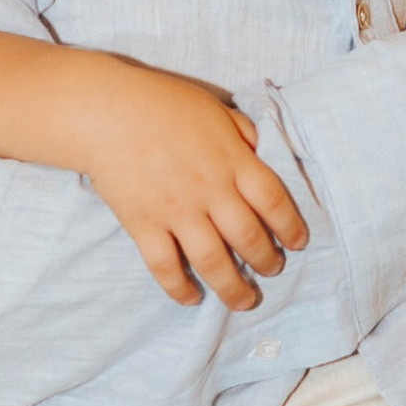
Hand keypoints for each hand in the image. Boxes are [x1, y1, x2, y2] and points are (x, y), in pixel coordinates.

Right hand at [84, 62, 308, 311]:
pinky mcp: (143, 224)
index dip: (291, 226)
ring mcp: (176, 210)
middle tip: (273, 270)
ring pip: (213, 261)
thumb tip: (263, 153)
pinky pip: (165, 266)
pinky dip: (180, 288)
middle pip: (248, 237)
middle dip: (267, 261)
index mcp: (232, 160)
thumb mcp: (215, 110)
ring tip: (244, 300)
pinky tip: (191, 298)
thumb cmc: (163, 104)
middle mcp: (209, 189)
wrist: (106, 112)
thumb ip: (243, 134)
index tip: (298, 242)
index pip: (273, 200)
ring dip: (233, 287)